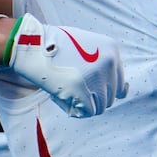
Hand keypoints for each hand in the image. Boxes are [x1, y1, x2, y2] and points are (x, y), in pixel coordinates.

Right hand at [0, 14, 127, 117]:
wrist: (30, 44)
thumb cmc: (56, 47)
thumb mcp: (86, 46)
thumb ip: (104, 64)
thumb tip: (126, 91)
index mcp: (112, 50)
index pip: (120, 83)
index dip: (105, 91)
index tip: (91, 90)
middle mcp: (108, 62)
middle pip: (112, 96)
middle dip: (95, 98)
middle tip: (76, 91)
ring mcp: (96, 76)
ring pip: (102, 106)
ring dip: (87, 105)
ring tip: (70, 95)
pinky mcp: (81, 89)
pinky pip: (90, 111)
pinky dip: (80, 111)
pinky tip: (68, 103)